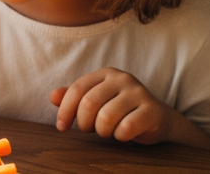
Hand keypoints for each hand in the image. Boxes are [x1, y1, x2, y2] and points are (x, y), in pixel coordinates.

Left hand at [50, 67, 173, 144]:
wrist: (156, 119)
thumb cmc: (120, 110)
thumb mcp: (96, 101)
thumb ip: (74, 98)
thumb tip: (53, 97)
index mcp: (106, 74)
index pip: (77, 89)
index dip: (65, 111)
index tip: (62, 127)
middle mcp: (122, 78)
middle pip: (89, 103)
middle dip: (84, 123)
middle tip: (90, 130)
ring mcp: (139, 92)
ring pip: (106, 117)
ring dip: (102, 131)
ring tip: (107, 131)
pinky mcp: (152, 109)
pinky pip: (126, 128)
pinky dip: (119, 136)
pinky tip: (123, 134)